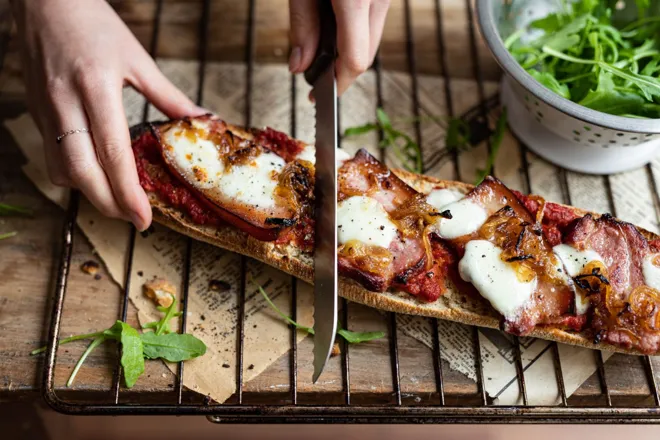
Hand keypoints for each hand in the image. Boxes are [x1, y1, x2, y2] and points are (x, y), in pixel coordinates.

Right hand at [11, 0, 205, 230]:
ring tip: (117, 198)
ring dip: (89, 193)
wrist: (45, 0)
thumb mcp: (139, 59)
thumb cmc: (95, 24)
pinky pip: (49, 156)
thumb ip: (169, 97)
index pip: (113, 154)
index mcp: (96, 88)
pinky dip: (73, 174)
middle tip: (133, 218)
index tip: (144, 219)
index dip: (128, 193)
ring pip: (60, 170)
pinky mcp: (33, 111)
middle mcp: (65, 102)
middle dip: (108, 204)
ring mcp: (44, 109)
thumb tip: (202, 121)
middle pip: (82, 172)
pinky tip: (94, 172)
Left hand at [288, 0, 389, 95]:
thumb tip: (299, 66)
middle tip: (314, 72)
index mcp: (356, 0)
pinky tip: (335, 29)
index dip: (337, 83)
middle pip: (366, 56)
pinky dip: (356, 34)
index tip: (317, 94)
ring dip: (349, 53)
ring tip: (320, 47)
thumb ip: (302, 25)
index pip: (354, 60)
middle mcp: (379, 0)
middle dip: (341, 71)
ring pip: (372, 42)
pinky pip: (373, 24)